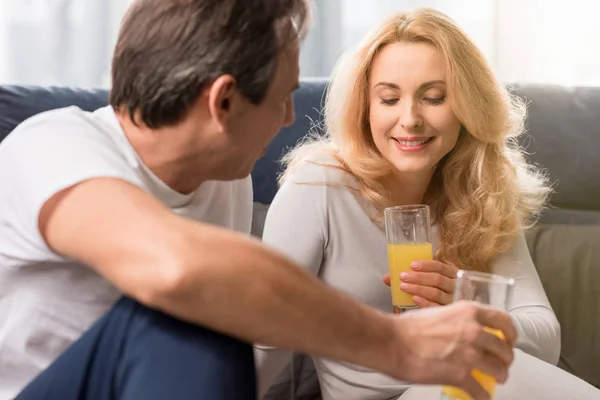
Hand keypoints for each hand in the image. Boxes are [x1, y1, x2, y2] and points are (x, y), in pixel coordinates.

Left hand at [383, 260, 458, 306]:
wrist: (456, 315)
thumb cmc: (438, 291)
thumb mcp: (429, 281)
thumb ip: (409, 278)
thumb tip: (386, 278)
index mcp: (452, 274)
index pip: (440, 266)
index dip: (426, 265)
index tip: (412, 265)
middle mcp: (455, 286)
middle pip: (437, 279)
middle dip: (418, 277)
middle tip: (403, 276)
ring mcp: (454, 300)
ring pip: (436, 293)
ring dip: (418, 289)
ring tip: (404, 287)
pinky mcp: (449, 312)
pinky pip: (437, 307)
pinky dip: (425, 302)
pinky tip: (414, 299)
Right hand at [389, 301, 516, 399]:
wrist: (392, 342)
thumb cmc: (408, 327)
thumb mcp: (439, 312)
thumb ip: (457, 320)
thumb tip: (464, 330)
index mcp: (468, 312)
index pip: (504, 321)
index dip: (511, 334)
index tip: (509, 340)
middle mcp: (473, 331)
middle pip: (504, 349)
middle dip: (506, 359)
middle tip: (501, 363)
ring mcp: (469, 354)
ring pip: (498, 370)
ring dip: (500, 376)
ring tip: (496, 379)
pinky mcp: (460, 375)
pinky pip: (480, 390)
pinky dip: (483, 395)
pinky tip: (481, 396)